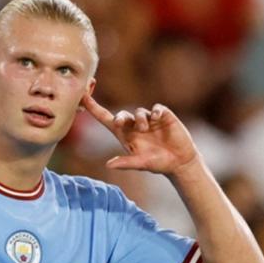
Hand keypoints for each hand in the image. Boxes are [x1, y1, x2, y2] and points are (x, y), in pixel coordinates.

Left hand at [82, 99, 198, 175]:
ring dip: (140, 118)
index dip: (94, 108)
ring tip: (145, 128)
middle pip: (122, 115)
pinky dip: (155, 112)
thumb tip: (109, 165)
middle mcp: (135, 126)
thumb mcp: (141, 164)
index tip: (83, 97)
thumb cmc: (158, 164)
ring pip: (139, 112)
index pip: (106, 119)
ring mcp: (149, 120)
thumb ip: (126, 163)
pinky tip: (157, 118)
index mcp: (125, 135)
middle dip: (120, 117)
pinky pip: (156, 109)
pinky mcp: (164, 116)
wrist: (180, 162)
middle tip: (120, 123)